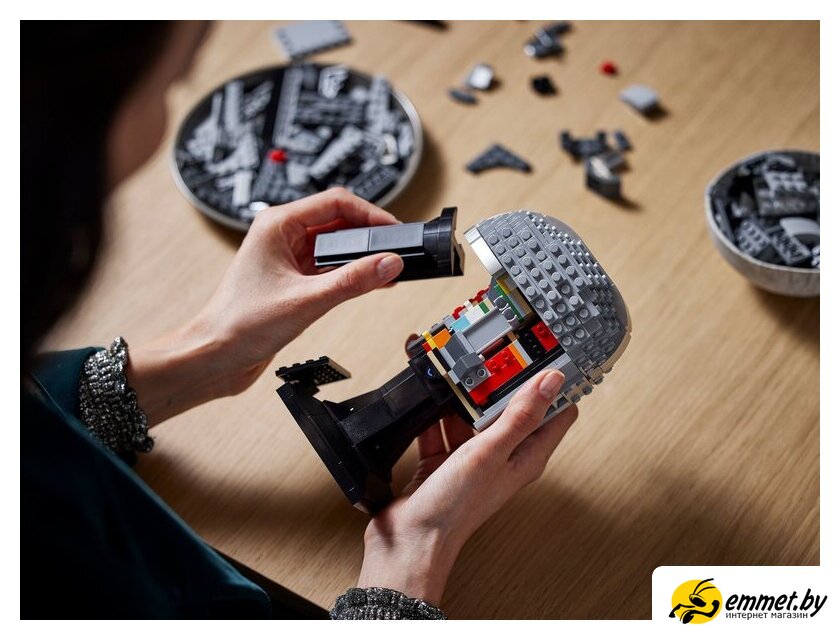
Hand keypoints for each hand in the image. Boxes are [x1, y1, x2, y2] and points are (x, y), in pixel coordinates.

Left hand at [127, 188, 403, 424]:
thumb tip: (388, 264)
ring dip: (360, 256)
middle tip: (395, 250)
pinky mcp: (293, 279)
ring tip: (386, 269)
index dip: (370, 213)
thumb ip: (353, 281)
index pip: (336, 202)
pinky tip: (369, 283)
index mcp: (277, 225)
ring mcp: (287, 257)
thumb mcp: (307, 300)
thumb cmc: (240, 324)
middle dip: (369, 235)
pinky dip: (350, 273)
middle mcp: (282, 235)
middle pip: (338, 221)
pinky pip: (329, 267)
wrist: (215, 355)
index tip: (394, 230)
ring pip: (335, 245)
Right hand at [357, 367, 578, 604]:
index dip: (556, 386)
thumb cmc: (455, 508)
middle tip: (495, 354)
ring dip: (465, 395)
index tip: (549, 356)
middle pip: (511, 409)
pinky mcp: (444, 460)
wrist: (410, 540)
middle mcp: (502, 456)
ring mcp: (472, 458)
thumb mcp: (490, 452)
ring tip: (457, 368)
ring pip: (474, 415)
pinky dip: (435, 412)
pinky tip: (428, 394)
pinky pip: (442, 427)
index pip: (555, 415)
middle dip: (502, 382)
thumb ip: (520, 416)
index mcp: (525, 457)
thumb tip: (552, 382)